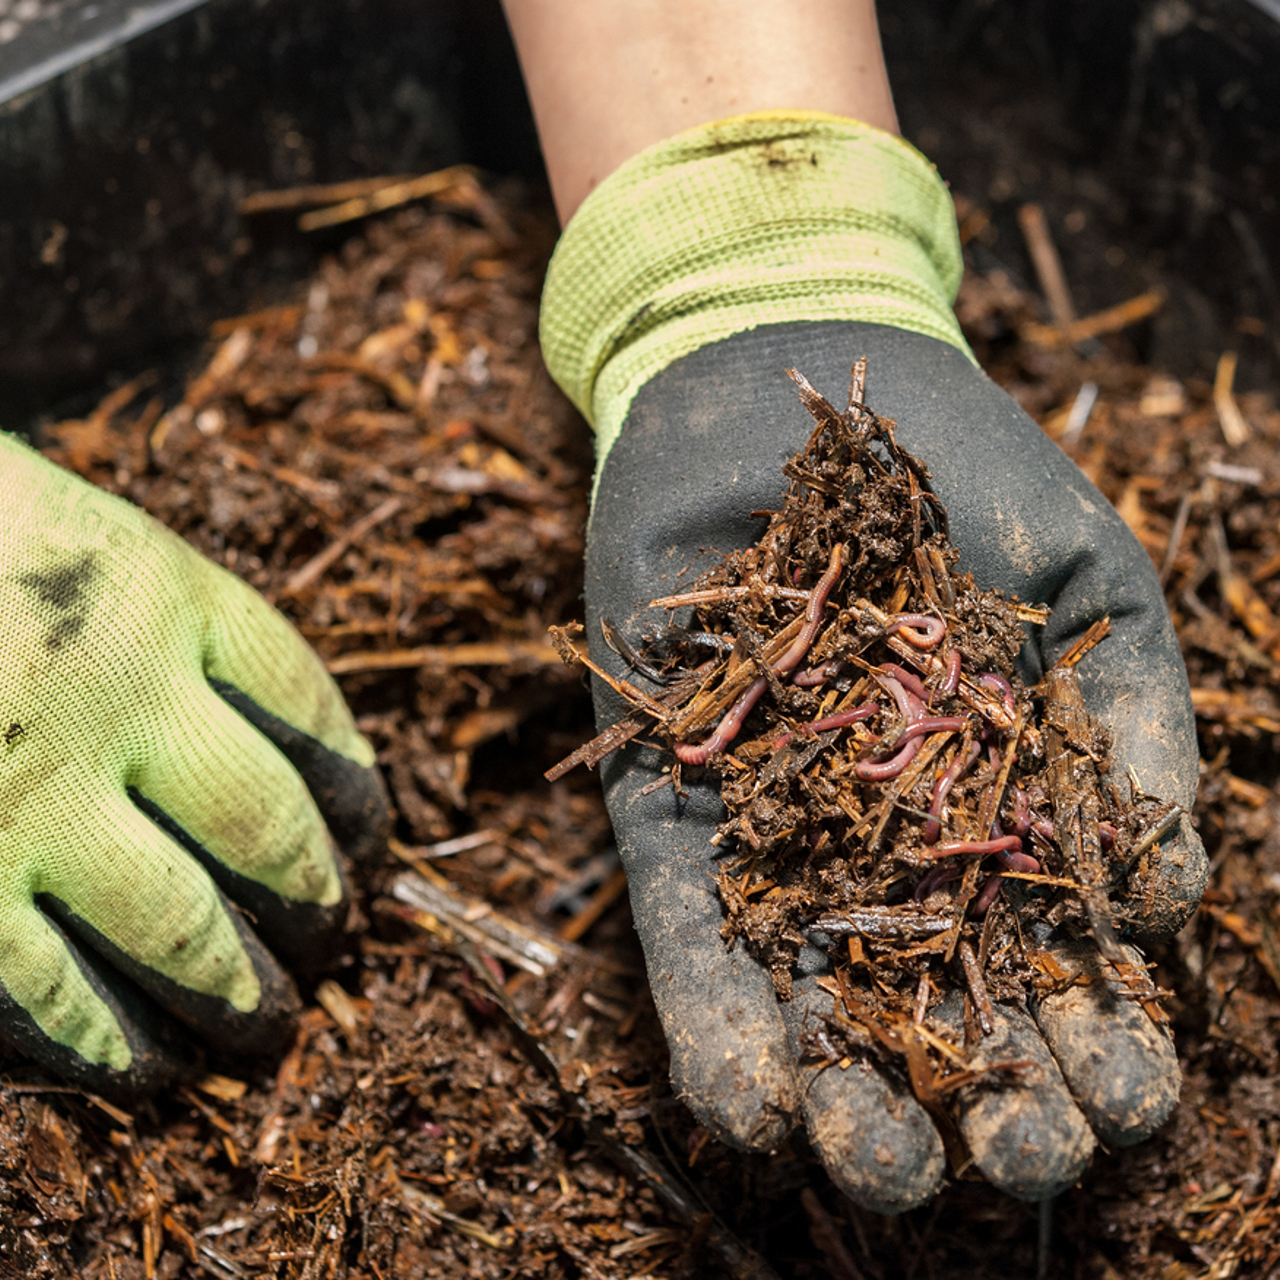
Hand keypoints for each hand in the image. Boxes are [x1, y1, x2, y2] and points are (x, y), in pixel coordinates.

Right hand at [0, 434, 387, 1098]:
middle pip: (263, 825)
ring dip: (231, 987)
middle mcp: (115, 699)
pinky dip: (101, 1039)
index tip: (369, 834)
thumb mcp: (57, 524)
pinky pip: (43, 988)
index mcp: (158, 594)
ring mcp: (28, 797)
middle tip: (332, 940)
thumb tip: (242, 728)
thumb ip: (149, 614)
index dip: (348, 784)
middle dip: (310, 899)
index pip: (302, 705)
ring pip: (177, 924)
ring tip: (267, 1027)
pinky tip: (139, 1069)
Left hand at [583, 323, 1204, 1207]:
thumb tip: (1177, 903)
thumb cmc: (960, 477)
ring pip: (814, 1002)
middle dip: (986, 1101)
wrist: (788, 384)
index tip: (1123, 1096)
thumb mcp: (1087, 588)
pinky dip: (716, 1020)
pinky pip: (690, 935)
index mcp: (1004, 812)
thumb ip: (1139, 730)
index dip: (1096, 1044)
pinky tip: (750, 1103)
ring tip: (883, 1164)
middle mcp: (891, 846)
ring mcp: (778, 834)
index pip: (1057, 964)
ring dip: (850, 1099)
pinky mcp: (671, 809)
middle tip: (1017, 1156)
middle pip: (941, 1011)